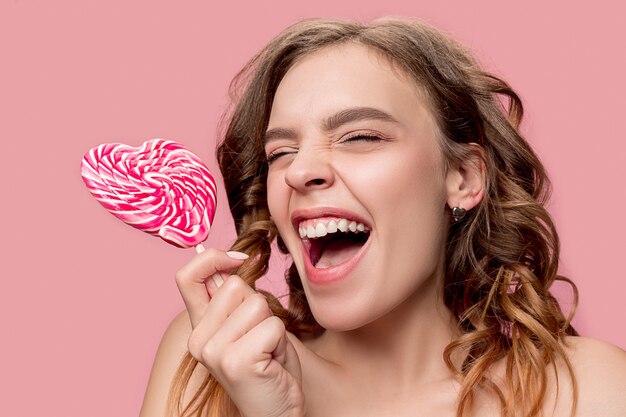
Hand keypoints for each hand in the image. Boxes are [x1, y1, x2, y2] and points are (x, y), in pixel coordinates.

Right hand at [175, 249, 303, 416]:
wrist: (275, 412)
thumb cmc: (267, 368)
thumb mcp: (245, 327)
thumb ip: (233, 300)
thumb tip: (230, 261)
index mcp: (198, 327)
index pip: (187, 276)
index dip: (213, 258)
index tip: (239, 260)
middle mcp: (198, 339)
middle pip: (236, 286)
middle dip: (259, 306)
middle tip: (261, 338)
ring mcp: (213, 350)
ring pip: (257, 304)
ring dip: (272, 325)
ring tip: (267, 351)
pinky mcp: (235, 361)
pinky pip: (272, 326)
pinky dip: (280, 342)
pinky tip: (272, 363)